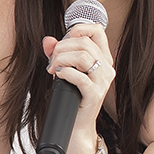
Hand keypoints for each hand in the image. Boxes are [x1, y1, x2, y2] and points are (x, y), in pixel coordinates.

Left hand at [42, 22, 115, 153]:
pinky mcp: (95, 95)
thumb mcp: (63, 70)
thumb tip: (47, 40)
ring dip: (61, 59)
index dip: (79, 28)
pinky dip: (65, 72)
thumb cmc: (70, 96)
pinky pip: (80, 77)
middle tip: (51, 61)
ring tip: (52, 69)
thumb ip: (56, 53)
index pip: (98, 30)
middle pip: (84, 43)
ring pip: (82, 56)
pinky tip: (58, 75)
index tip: (64, 38)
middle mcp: (106, 67)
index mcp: (102, 58)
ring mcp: (103, 82)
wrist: (74, 125)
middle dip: (61, 48)